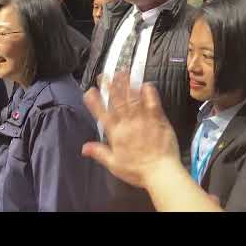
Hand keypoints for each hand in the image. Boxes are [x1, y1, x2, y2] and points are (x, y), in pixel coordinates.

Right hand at [81, 72, 180, 189]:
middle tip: (105, 75)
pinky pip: (153, 103)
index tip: (89, 91)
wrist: (161, 173)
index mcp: (116, 134)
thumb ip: (98, 152)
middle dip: (110, 87)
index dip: (95, 101)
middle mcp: (128, 124)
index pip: (102, 114)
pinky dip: (149, 93)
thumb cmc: (138, 170)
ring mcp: (143, 120)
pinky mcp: (158, 120)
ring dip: (127, 85)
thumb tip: (84, 148)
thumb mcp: (114, 164)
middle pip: (117, 101)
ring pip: (133, 98)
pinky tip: (146, 84)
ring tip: (122, 73)